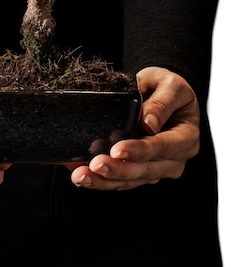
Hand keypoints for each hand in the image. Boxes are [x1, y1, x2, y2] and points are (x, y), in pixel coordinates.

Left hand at [70, 66, 199, 189]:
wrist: (163, 93)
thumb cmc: (166, 86)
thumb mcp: (169, 84)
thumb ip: (161, 103)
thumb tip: (149, 123)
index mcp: (186, 136)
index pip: (163, 146)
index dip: (140, 150)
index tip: (117, 149)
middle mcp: (175, 158)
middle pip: (146, 170)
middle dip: (118, 170)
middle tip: (94, 165)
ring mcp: (157, 168)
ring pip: (130, 180)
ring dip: (104, 181)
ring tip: (81, 176)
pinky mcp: (140, 171)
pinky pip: (121, 180)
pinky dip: (100, 179)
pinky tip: (81, 174)